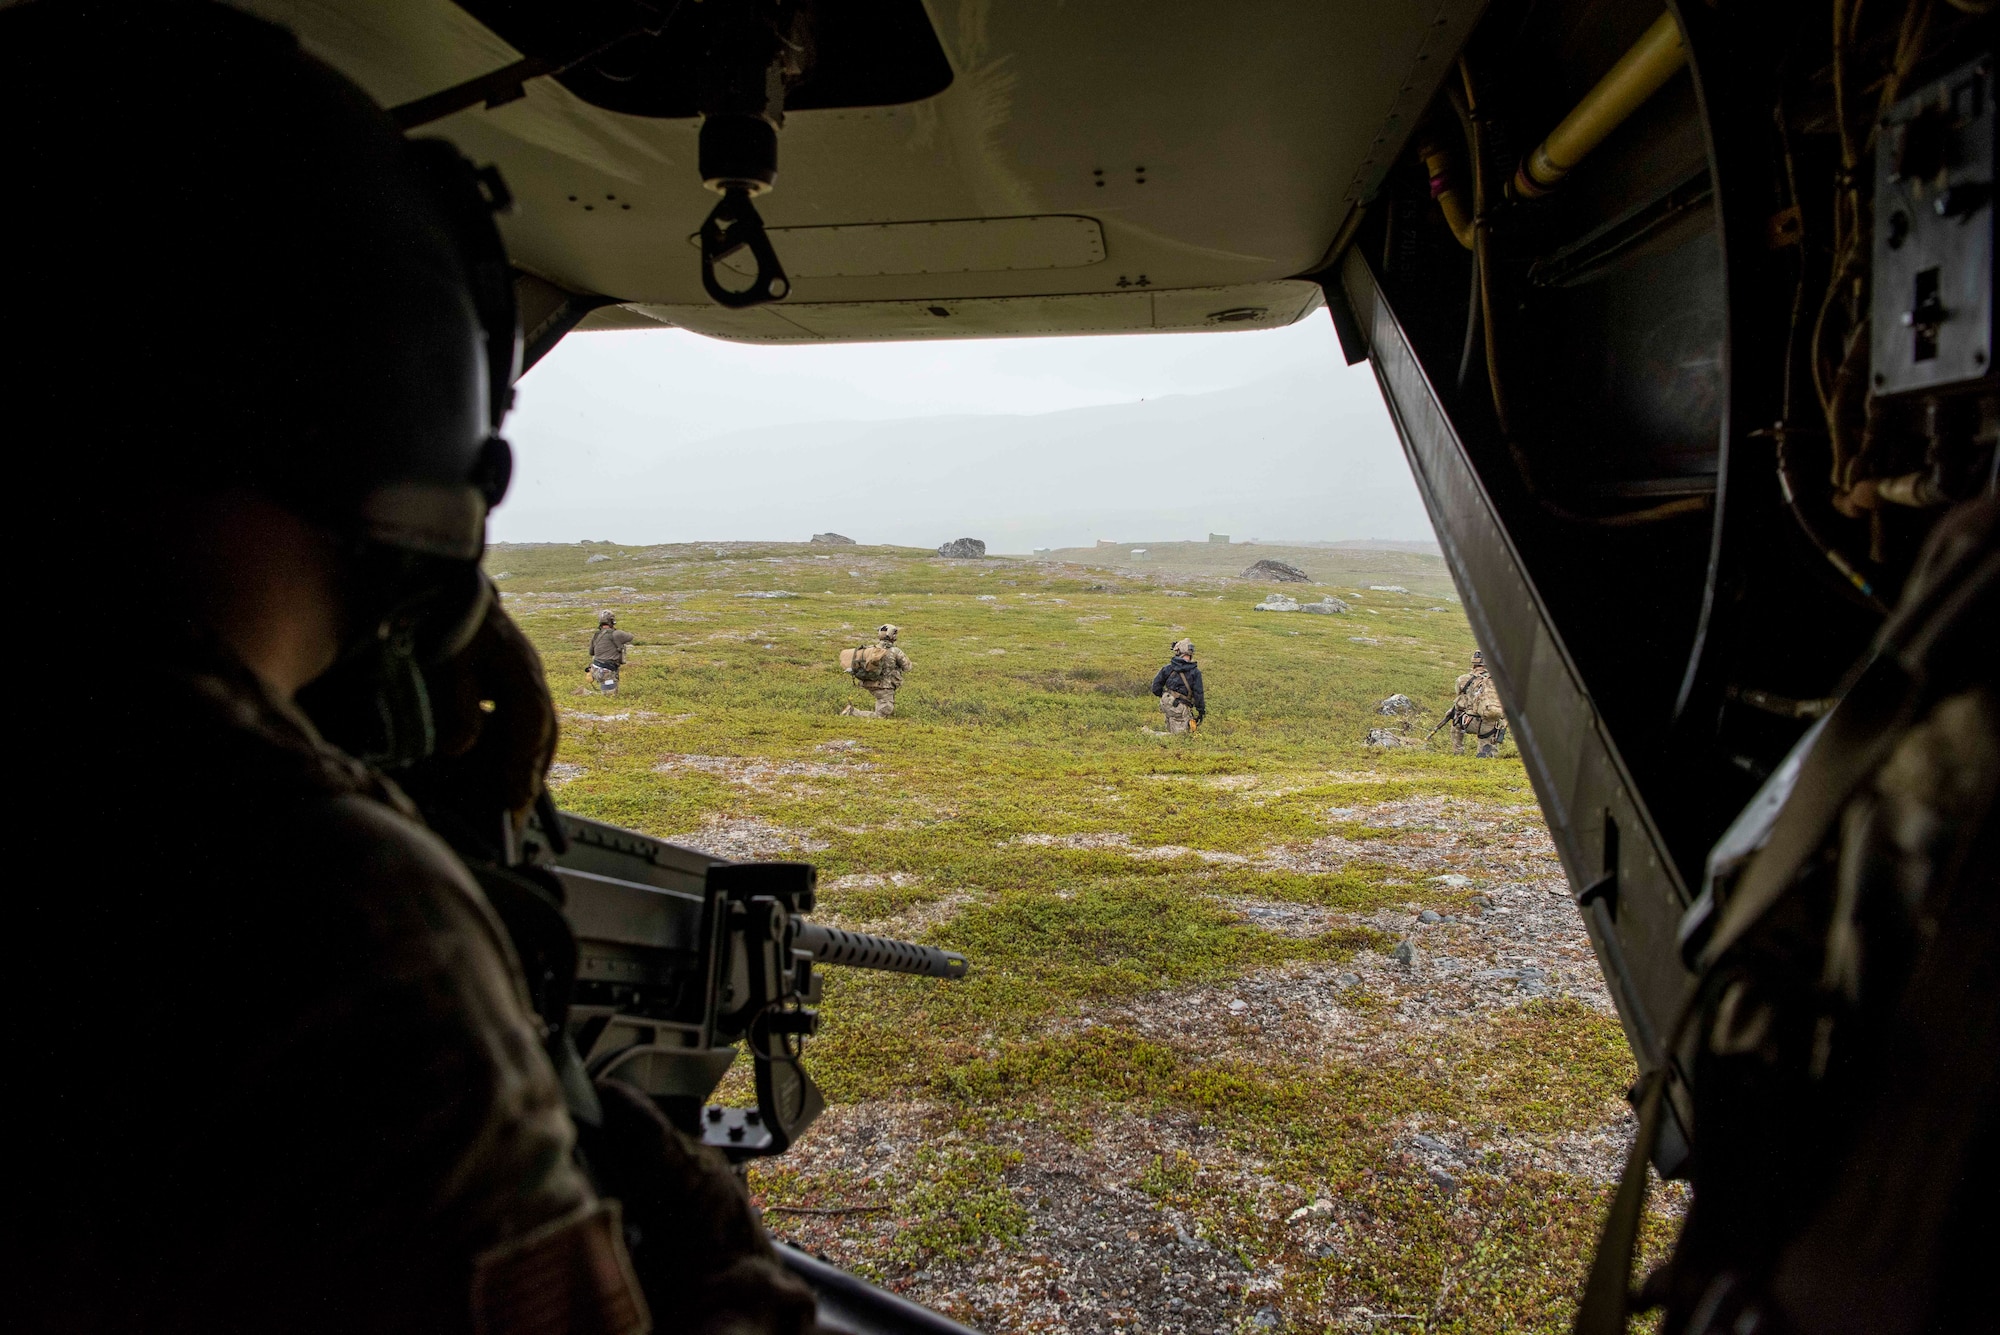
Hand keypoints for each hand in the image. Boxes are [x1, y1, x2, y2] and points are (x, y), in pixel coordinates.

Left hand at [400, 587, 559, 857]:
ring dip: (531, 763)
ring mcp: (529, 673)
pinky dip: (523, 745)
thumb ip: (457, 706)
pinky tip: (509, 764)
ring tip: (520, 798)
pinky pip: (529, 717)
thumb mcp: (448, 663)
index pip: (530, 730)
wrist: (449, 583)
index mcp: (520, 671)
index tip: (513, 804)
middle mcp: (532, 674)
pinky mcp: (518, 675)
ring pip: (541, 727)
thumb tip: (460, 749)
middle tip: (519, 813)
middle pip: (545, 733)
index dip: (521, 768)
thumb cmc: (447, 620)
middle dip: (532, 774)